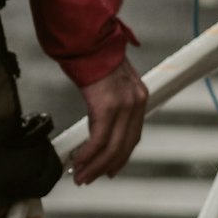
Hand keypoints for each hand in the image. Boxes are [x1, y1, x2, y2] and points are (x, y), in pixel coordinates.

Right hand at [71, 57, 147, 185]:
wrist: (87, 39)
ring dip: (95, 166)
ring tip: (81, 176)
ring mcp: (124, 105)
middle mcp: (136, 102)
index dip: (120, 156)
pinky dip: (89, 154)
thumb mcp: (108, 80)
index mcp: (138, 95)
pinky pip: (99, 140)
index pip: (132, 135)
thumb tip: (96, 122)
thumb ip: (109, 100)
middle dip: (106, 166)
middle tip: (90, 178)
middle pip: (124, 145)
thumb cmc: (93, 54)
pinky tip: (79, 162)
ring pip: (112, 147)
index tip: (109, 168)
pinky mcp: (108, 107)